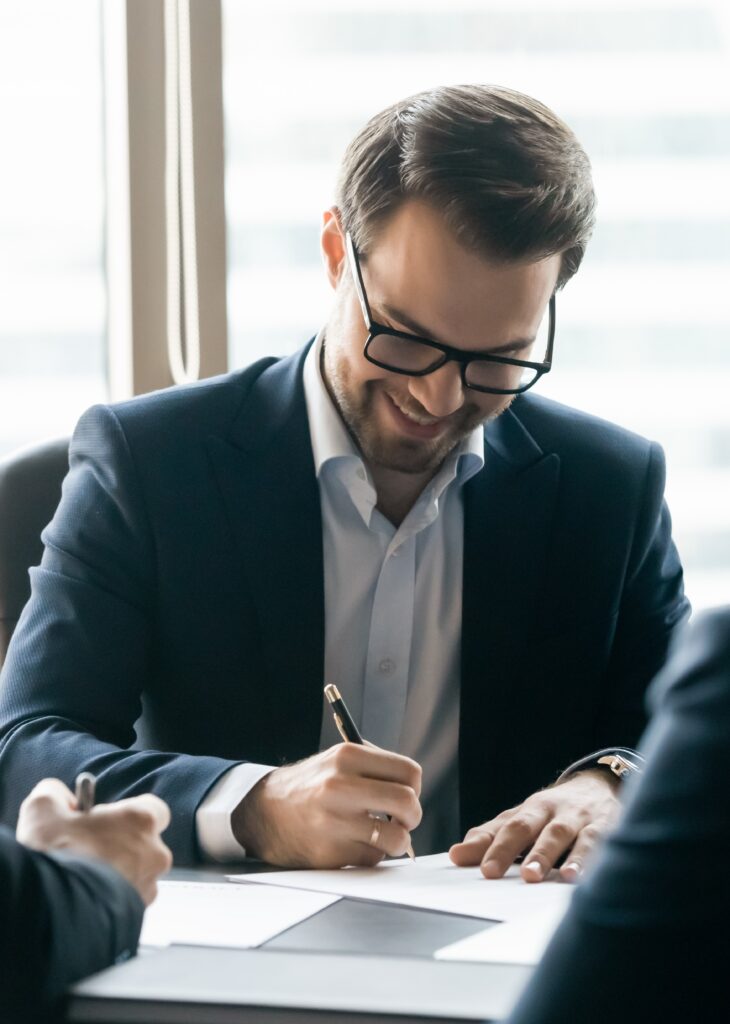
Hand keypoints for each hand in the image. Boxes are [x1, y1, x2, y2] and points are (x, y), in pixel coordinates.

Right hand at [17, 778, 172, 904]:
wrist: (53, 911)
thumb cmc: (55, 857)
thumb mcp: (42, 808)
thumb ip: (56, 794)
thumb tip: (60, 799)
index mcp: (141, 820)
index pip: (153, 809)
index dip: (127, 815)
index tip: (104, 821)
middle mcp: (154, 852)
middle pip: (145, 844)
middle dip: (122, 847)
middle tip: (90, 852)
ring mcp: (148, 886)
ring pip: (138, 874)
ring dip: (119, 875)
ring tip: (86, 878)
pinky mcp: (138, 914)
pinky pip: (129, 901)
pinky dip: (113, 899)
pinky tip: (89, 898)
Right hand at [232, 744, 421, 867]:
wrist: (264, 811)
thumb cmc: (311, 785)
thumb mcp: (338, 760)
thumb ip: (375, 767)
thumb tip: (413, 788)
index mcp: (347, 756)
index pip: (409, 772)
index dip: (414, 788)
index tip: (405, 795)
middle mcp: (340, 786)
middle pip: (408, 803)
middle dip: (412, 816)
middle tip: (403, 820)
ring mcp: (334, 821)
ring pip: (397, 838)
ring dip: (397, 841)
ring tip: (382, 836)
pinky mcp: (330, 852)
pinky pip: (373, 858)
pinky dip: (371, 854)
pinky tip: (354, 844)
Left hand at [449, 769, 620, 882]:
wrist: (600, 786)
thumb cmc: (552, 812)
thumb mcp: (522, 818)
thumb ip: (490, 836)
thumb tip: (456, 855)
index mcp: (532, 809)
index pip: (511, 827)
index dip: (497, 848)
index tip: (485, 871)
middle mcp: (556, 812)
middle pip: (537, 829)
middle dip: (527, 851)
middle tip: (518, 875)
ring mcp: (582, 821)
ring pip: (569, 837)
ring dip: (555, 856)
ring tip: (548, 877)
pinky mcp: (609, 830)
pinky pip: (601, 845)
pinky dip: (591, 861)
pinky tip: (583, 878)